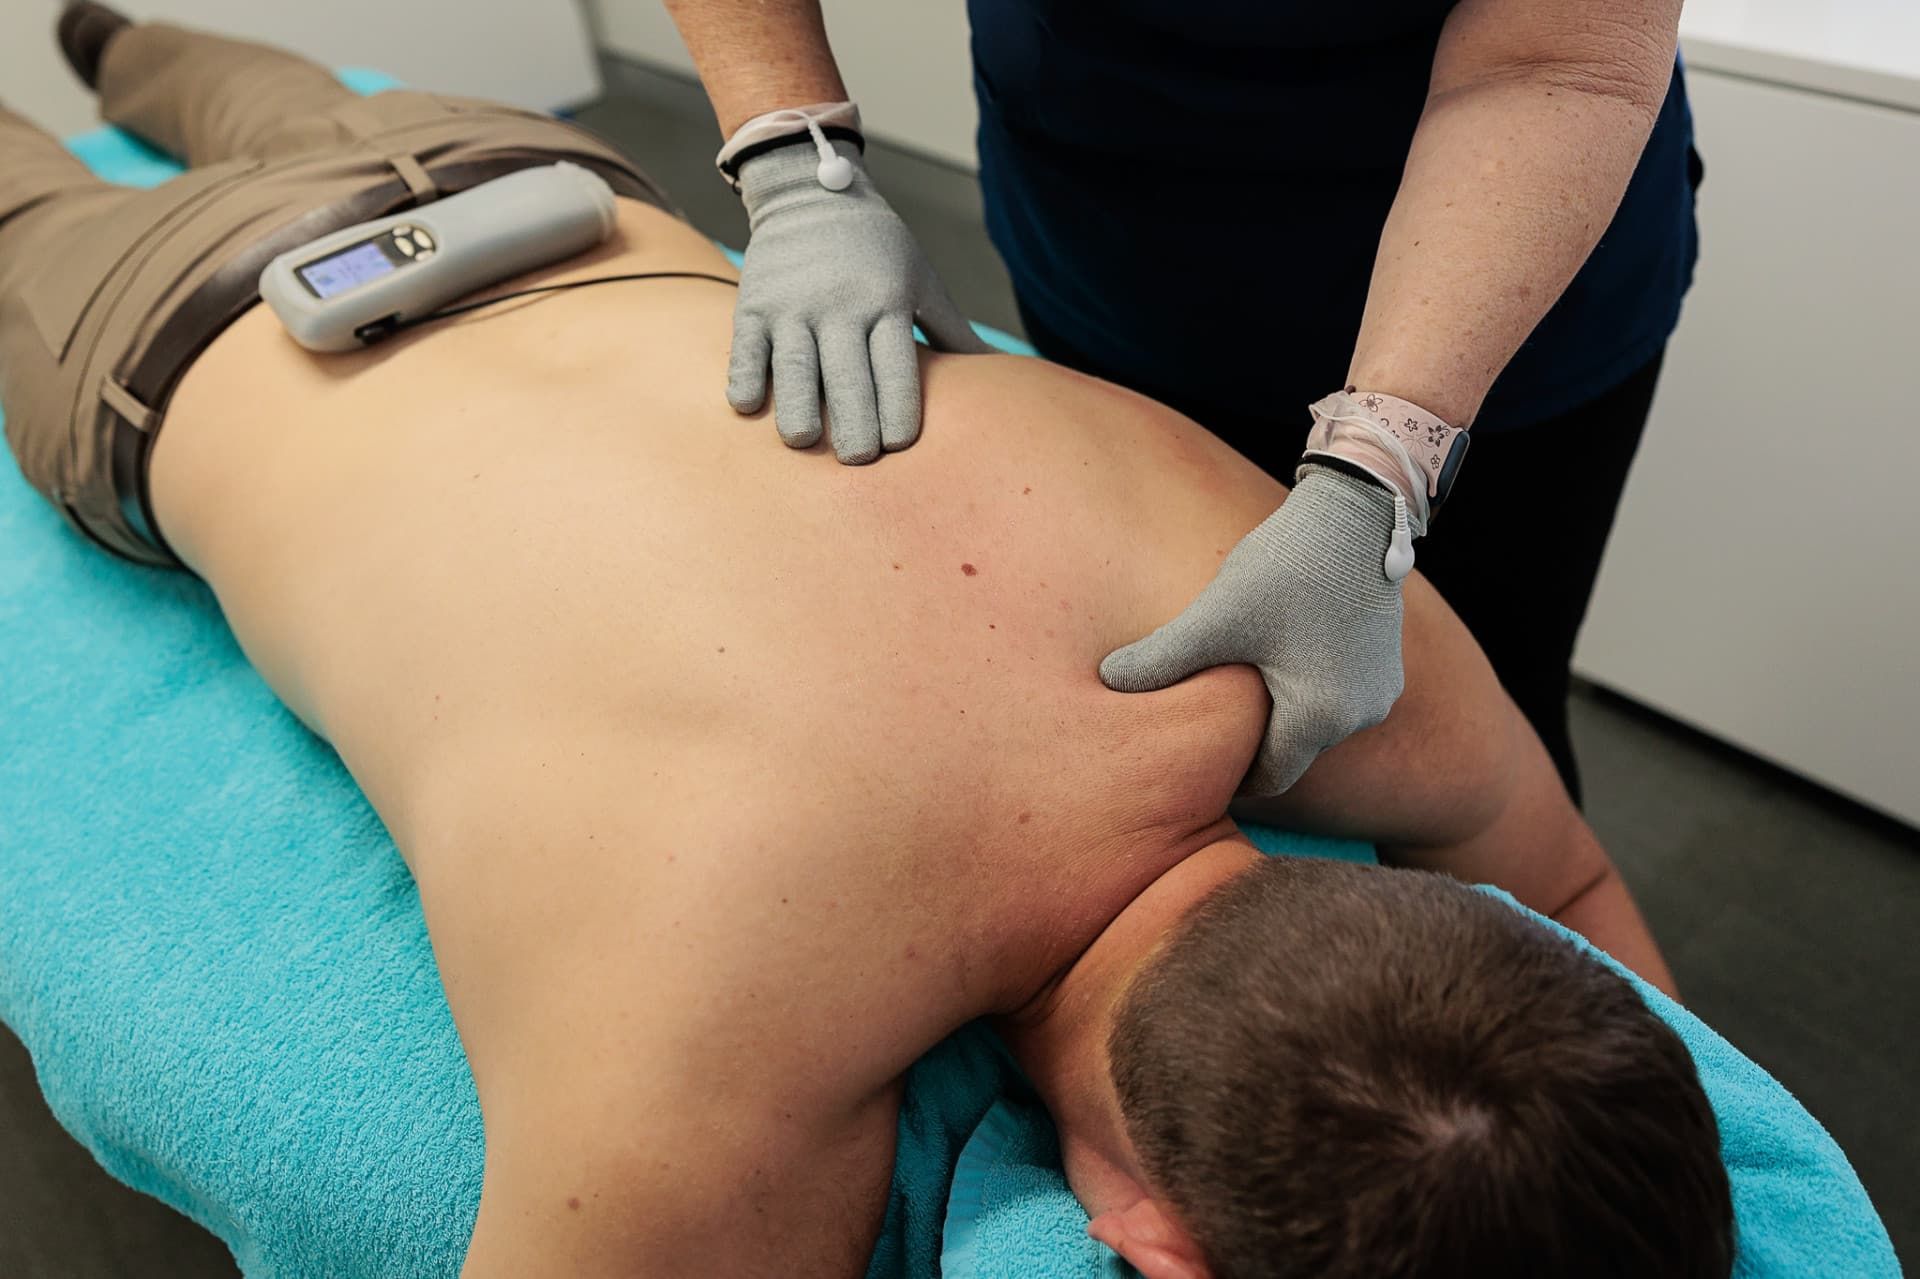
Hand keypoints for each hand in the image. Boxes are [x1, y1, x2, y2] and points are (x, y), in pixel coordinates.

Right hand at [727, 141, 991, 462]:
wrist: (811, 194)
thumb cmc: (877, 250)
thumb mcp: (920, 279)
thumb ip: (952, 331)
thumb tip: (1002, 372)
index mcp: (886, 301)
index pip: (895, 366)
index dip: (898, 408)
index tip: (899, 447)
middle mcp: (839, 305)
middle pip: (847, 374)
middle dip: (853, 422)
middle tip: (859, 462)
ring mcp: (792, 305)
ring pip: (794, 365)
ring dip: (797, 408)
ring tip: (804, 443)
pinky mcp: (754, 304)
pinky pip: (747, 348)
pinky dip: (746, 378)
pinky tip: (750, 408)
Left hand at [1100, 466, 1406, 796]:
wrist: (1355, 512)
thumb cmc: (1287, 565)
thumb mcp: (1216, 617)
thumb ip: (1161, 659)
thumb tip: (1107, 682)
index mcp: (1320, 718)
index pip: (1268, 778)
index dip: (1227, 775)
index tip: (1191, 762)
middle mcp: (1360, 717)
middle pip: (1291, 751)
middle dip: (1249, 741)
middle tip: (1202, 722)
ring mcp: (1379, 691)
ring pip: (1312, 722)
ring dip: (1277, 709)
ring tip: (1235, 684)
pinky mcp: (1384, 664)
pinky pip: (1335, 694)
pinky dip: (1303, 686)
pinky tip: (1271, 656)